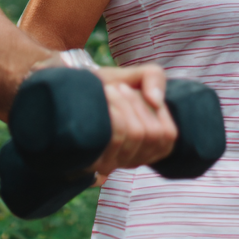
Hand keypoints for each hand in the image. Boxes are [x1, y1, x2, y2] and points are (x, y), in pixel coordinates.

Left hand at [89, 64, 176, 179]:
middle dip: (139, 103)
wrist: (70, 87)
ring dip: (126, 103)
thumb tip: (156, 101)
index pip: (167, 138)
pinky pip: (115, 136)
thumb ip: (155, 78)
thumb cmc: (106, 85)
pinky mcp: (91, 160)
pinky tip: (103, 97)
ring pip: (135, 134)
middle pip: (152, 135)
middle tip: (121, 87)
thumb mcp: (136, 76)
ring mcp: (110, 163)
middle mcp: (129, 160)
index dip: (160, 112)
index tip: (141, 92)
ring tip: (110, 90)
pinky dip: (114, 108)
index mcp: (146, 147)